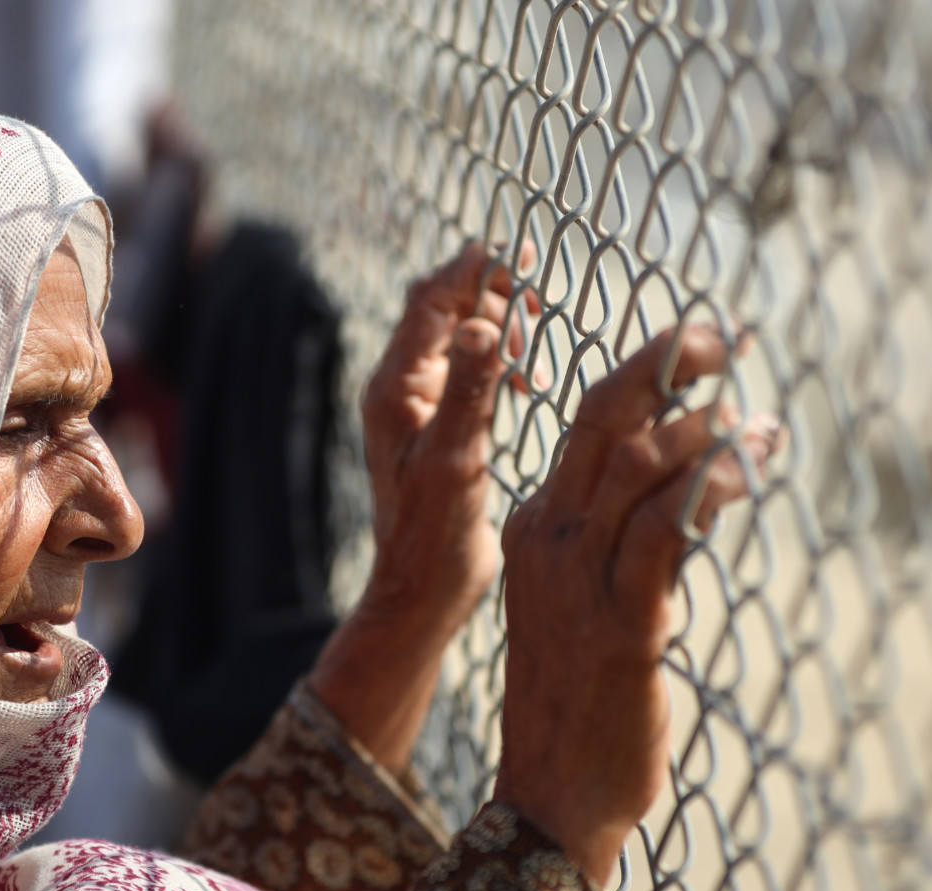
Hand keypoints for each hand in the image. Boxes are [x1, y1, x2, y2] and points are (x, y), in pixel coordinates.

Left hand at [309, 243, 536, 772]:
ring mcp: (417, 409)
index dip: (472, 272)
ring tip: (533, 340)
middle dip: (487, 292)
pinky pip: (467, 369)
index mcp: (395, 389)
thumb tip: (484, 327)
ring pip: (455, 337)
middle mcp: (399, 391)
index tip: (520, 258)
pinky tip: (529, 382)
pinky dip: (498, 359)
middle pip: (440, 309)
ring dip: (496, 325)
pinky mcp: (439, 428)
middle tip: (537, 298)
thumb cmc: (434, 534)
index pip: (429, 301)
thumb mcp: (457, 459)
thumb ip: (471, 392)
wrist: (422, 591)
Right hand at [493, 325, 779, 887]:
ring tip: (756, 419)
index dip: (649, 375)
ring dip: (703, 428)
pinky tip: (746, 466)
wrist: (553, 795)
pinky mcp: (625, 627)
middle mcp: (547, 542)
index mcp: (534, 529)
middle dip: (665, 363)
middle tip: (723, 333)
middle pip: (600, 420)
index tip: (703, 347)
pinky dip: (709, 487)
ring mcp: (580, 582)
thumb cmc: (581, 701)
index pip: (586, 425)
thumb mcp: (588, 602)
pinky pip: (666, 533)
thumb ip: (626, 542)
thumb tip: (687, 493)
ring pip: (635, 467)